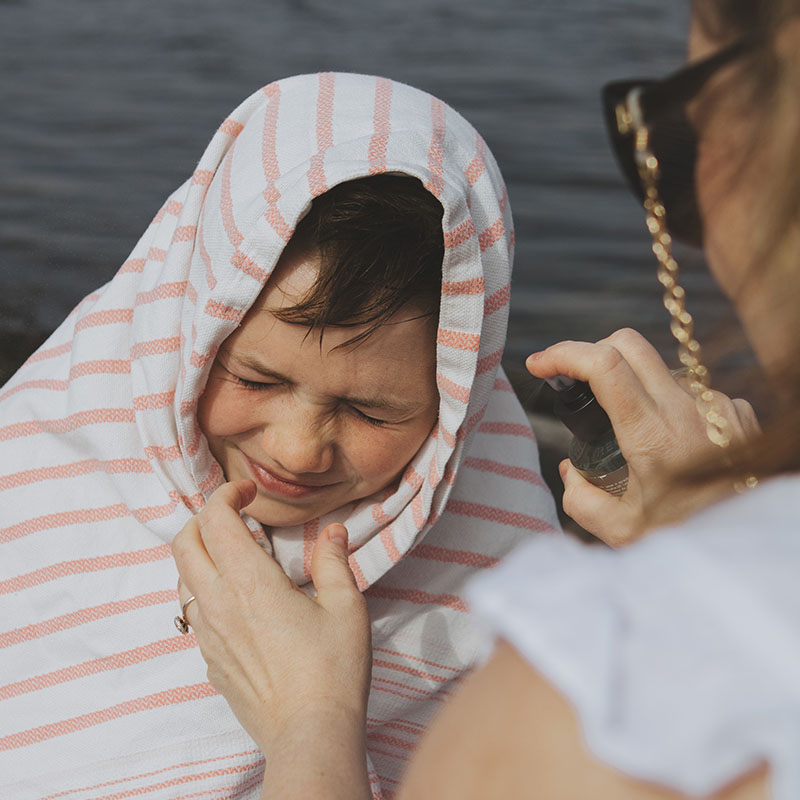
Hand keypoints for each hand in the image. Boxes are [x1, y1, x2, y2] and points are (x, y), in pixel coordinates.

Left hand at [170, 480, 371, 755]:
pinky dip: (204, 590)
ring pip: (181, 578)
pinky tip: (236, 601)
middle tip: (234, 516)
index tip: (248, 491)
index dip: (226, 494)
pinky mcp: (209, 660)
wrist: (309, 733)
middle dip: (203, 519)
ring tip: (234, 556)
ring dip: (200, 555)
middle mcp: (218, 603)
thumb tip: (334, 531)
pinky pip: (192, 613)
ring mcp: (208, 634)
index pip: (215, 520)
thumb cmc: (333, 668)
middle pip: (183, 543)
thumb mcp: (346, 607)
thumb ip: (335, 561)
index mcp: (249, 581)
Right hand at [527, 328, 760, 545]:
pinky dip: (668, 404)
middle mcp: (686, 409)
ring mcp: (716, 405)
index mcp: (651, 435)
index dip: (564, 354)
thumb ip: (580, 498)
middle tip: (573, 381)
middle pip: (628, 343)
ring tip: (628, 429)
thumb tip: (571, 472)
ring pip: (659, 368)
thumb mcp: (621, 531)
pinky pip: (691, 390)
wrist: (753, 547)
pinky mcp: (737, 411)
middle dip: (590, 351)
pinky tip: (671, 441)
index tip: (540, 364)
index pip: (604, 365)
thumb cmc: (693, 538)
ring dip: (631, 383)